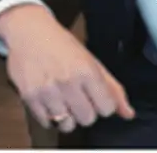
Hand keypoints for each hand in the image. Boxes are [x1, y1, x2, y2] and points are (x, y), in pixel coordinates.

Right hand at [0, 4, 134, 134]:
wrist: (28, 30)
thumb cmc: (61, 43)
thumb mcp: (90, 60)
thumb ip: (112, 88)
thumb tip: (128, 113)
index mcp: (86, 71)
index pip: (107, 108)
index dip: (103, 104)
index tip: (95, 96)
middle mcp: (67, 82)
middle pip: (88, 119)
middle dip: (85, 111)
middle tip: (78, 97)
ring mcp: (47, 91)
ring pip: (67, 125)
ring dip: (67, 116)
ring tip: (62, 100)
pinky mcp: (30, 97)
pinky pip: (47, 123)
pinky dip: (50, 117)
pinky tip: (50, 101)